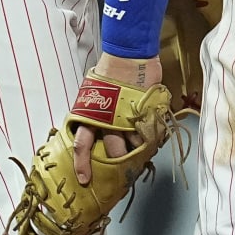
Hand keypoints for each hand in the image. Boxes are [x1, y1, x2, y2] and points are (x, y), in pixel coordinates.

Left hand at [69, 54, 163, 183]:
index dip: (83, 164)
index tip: (84, 180)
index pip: (83, 145)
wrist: (128, 55)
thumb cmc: (108, 72)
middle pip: (113, 152)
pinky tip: (152, 135)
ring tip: (140, 149)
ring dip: (137, 149)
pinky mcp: (146, 113)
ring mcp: (129, 118)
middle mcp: (109, 121)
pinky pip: (150, 132)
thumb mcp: (93, 94)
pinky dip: (151, 136)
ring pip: (134, 144)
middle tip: (122, 169)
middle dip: (118, 162)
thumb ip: (94, 114)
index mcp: (91, 117)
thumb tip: (93, 130)